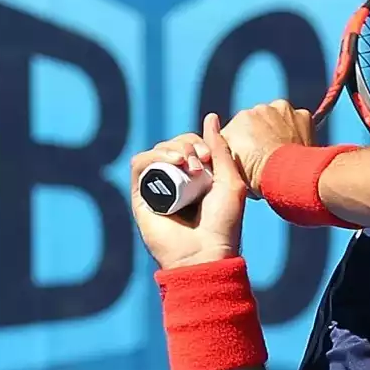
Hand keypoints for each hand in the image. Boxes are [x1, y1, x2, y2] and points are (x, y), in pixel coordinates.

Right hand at [130, 113, 247, 269]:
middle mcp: (175, 182)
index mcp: (195, 178)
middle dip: (185, 143)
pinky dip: (154, 156)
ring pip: (156, 152)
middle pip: (172, 146)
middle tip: (200, 160)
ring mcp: (157, 189)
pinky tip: (173, 162)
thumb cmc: (224, 223)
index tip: (208, 155)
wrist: (207, 253)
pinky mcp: (141, 197)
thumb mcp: (230, 181)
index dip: (197, 141)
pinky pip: (139, 165)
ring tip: (187, 162)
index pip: (189, 145)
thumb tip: (211, 116)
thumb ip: (220, 149)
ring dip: (171, 148)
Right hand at [220, 99, 314, 196]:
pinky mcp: (302, 115)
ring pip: (276, 118)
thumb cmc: (259, 175)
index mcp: (239, 120)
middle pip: (257, 122)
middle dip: (259, 135)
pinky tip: (295, 146)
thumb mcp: (231, 165)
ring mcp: (282, 109)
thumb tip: (228, 152)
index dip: (243, 145)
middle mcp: (259, 109)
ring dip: (277, 130)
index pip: (238, 130)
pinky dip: (297, 131)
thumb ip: (227, 150)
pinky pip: (298, 121)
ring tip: (281, 152)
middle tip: (265, 155)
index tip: (249, 157)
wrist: (289, 175)